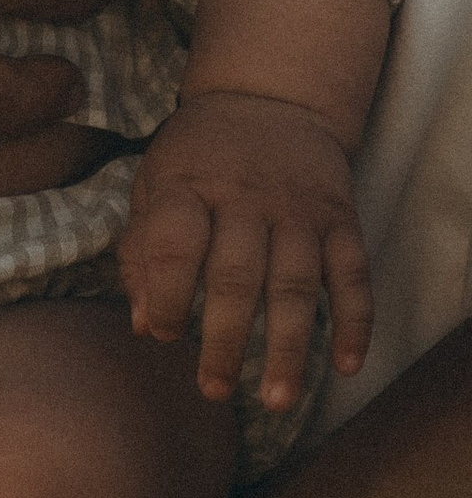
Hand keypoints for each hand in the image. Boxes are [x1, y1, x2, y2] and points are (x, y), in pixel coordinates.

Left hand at [118, 89, 371, 406]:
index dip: (167, 294)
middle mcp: (245, 200)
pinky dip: (355, 322)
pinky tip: (347, 366)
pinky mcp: (341, 219)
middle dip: (226, 340)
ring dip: (289, 348)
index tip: (163, 335)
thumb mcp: (153, 183)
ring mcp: (299, 211)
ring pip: (297, 285)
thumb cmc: (197, 155)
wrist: (270, 97)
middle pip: (237, 277)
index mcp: (188, 187)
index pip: (175, 245)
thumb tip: (144, 325)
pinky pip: (354, 276)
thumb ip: (142, 250)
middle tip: (214, 390)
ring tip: (277, 401)